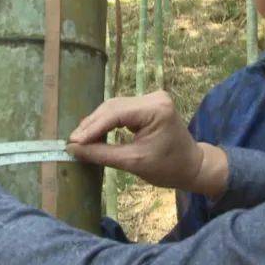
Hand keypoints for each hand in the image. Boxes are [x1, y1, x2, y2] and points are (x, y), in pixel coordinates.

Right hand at [66, 91, 228, 198]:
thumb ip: (102, 154)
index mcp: (156, 109)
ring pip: (114, 108)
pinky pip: (120, 110)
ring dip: (96, 123)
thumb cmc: (168, 168)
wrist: (192, 167)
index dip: (92, 128)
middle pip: (112, 107)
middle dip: (91, 125)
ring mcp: (151, 98)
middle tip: (72, 142)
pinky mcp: (148, 103)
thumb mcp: (133, 163)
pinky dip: (106, 122)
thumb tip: (72, 149)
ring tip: (79, 140)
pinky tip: (93, 134)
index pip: (115, 114)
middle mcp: (153, 97)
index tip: (72, 142)